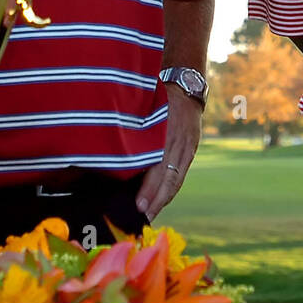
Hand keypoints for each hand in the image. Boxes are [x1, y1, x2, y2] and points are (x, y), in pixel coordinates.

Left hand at [135, 88, 201, 221]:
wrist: (186, 86)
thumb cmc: (157, 95)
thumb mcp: (145, 105)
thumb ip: (132, 128)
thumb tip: (111, 150)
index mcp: (166, 131)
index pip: (159, 166)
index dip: (150, 187)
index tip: (139, 204)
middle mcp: (180, 141)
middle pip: (169, 178)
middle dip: (157, 200)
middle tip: (144, 217)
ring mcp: (188, 147)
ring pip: (177, 179)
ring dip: (164, 199)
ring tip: (152, 214)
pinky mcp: (191, 150)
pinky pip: (181, 174)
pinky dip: (171, 190)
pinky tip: (162, 201)